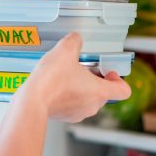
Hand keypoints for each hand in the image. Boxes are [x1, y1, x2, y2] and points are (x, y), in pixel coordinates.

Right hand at [14, 33, 131, 122]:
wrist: (31, 100)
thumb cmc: (51, 80)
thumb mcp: (65, 50)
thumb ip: (74, 41)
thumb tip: (75, 39)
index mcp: (100, 91)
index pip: (124, 91)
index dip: (118, 80)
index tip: (107, 71)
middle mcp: (92, 106)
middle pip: (103, 93)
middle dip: (94, 79)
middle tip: (81, 68)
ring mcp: (78, 113)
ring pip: (87, 99)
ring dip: (80, 88)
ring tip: (65, 75)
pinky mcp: (64, 116)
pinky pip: (72, 105)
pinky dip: (68, 95)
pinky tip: (55, 85)